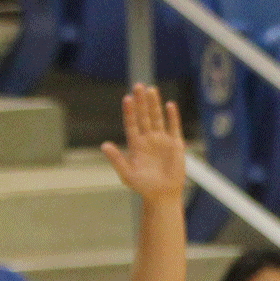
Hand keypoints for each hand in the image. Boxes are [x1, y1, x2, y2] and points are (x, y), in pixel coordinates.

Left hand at [100, 83, 187, 204]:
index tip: (127, 98)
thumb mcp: (127, 174)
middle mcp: (148, 139)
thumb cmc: (143, 186)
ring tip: (151, 89)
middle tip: (138, 85)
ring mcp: (162, 140)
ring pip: (157, 118)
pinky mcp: (175, 144)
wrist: (163, 195)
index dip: (130, 111)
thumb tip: (104, 145)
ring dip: (155, 104)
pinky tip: (169, 105)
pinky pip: (174, 127)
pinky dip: (172, 116)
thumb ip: (116, 159)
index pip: (132, 124)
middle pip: (144, 116)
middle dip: (141, 101)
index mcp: (136, 144)